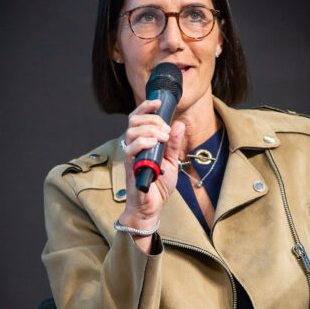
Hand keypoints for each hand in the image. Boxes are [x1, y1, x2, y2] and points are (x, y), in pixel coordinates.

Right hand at [118, 98, 184, 246]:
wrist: (151, 207)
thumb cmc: (158, 184)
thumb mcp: (171, 160)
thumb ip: (173, 143)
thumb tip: (178, 124)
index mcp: (142, 142)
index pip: (138, 117)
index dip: (145, 106)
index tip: (158, 102)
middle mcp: (134, 146)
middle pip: (134, 120)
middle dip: (152, 119)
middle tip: (166, 129)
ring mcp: (131, 156)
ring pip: (131, 131)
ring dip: (150, 129)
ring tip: (163, 138)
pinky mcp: (130, 166)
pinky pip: (131, 149)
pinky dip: (143, 142)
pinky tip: (154, 144)